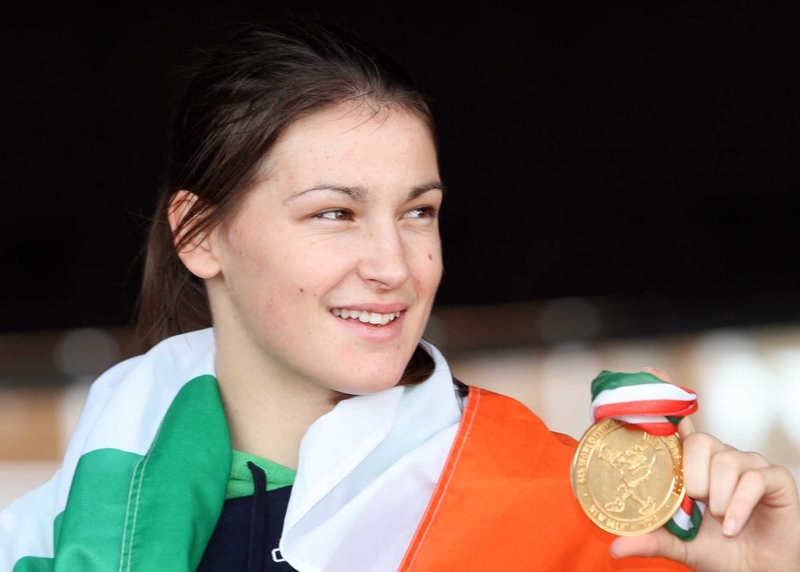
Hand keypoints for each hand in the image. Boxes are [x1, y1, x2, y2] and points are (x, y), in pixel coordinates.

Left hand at [609, 368, 799, 571]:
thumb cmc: (722, 551)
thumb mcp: (681, 546)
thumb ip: (651, 540)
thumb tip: (614, 548)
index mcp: (695, 464)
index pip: (679, 423)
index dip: (667, 397)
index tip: (650, 372)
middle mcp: (720, 456)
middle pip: (699, 442)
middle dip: (693, 479)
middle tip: (698, 505)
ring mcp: (748, 464)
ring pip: (723, 462)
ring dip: (718, 499)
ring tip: (719, 521)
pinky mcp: (774, 477)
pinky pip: (752, 479)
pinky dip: (738, 507)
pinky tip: (733, 526)